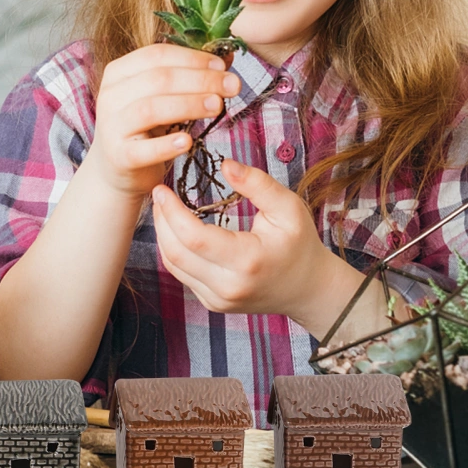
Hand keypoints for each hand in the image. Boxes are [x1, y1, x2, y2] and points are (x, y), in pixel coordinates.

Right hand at [85, 42, 241, 201]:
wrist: (118, 168)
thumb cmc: (146, 126)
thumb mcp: (163, 96)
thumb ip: (188, 76)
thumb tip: (227, 57)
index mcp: (119, 72)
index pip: (156, 55)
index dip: (192, 58)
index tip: (223, 66)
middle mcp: (110, 95)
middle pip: (158, 79)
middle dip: (200, 80)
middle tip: (232, 86)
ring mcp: (111, 126)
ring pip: (152, 109)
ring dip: (189, 105)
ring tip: (218, 106)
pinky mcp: (118, 156)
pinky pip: (143, 149)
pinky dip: (167, 145)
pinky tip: (189, 142)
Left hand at [150, 158, 332, 325]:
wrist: (309, 289)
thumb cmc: (300, 243)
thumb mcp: (288, 207)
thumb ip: (257, 184)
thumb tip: (225, 164)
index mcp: (247, 261)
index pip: (194, 238)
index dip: (172, 212)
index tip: (162, 188)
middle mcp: (228, 286)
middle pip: (176, 254)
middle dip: (161, 221)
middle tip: (158, 193)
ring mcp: (219, 299)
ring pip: (174, 266)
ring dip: (163, 235)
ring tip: (163, 207)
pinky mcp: (213, 303)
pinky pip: (183, 275)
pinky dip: (174, 250)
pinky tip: (176, 228)